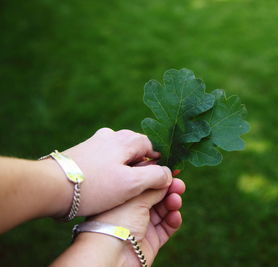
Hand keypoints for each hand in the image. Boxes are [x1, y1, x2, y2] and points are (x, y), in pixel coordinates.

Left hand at [43, 128, 172, 216]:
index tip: (161, 181)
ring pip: (121, 156)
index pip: (153, 147)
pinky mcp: (84, 153)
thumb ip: (155, 176)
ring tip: (123, 190)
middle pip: (137, 150)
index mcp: (127, 139)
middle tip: (142, 188)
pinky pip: (106, 160)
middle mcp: (112, 136)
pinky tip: (107, 186)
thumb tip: (168, 173)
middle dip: (143, 167)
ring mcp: (96, 143)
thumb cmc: (95, 185)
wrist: (51, 187)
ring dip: (126, 171)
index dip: (160, 164)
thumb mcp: (132, 184)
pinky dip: (111, 171)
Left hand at [88, 178, 184, 265]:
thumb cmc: (117, 221)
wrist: (110, 255)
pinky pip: (166, 227)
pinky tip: (175, 215)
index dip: (159, 175)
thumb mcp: (136, 196)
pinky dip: (173, 220)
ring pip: (163, 209)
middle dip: (169, 188)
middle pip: (156, 195)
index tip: (174, 170)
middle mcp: (131, 208)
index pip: (144, 181)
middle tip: (180, 185)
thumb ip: (154, 183)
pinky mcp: (151, 239)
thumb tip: (168, 174)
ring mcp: (142, 224)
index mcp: (122, 194)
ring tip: (176, 200)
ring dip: (172, 203)